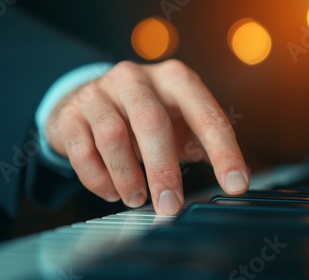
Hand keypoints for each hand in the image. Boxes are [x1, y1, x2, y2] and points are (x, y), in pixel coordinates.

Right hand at [46, 59, 248, 214]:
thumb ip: (204, 142)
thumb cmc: (144, 118)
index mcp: (174, 79)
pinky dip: (99, 180)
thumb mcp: (179, 122)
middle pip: (152, 122)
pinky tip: (112, 191)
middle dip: (164, 171)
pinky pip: (82, 152)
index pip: (205, 114)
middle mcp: (136, 79)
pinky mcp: (71, 114)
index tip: (236, 185)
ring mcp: (99, 92)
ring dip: (127, 177)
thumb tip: (236, 180)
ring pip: (112, 137)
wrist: (88, 102)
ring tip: (136, 198)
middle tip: (171, 207)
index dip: (224, 152)